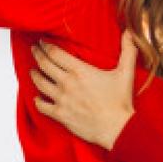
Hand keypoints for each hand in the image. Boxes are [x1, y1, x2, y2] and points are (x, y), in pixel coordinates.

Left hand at [30, 31, 137, 149]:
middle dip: (37, 54)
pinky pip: (42, 106)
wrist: (117, 129)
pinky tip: (36, 98)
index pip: (55, 53)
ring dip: (34, 75)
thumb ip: (128, 51)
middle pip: (44, 64)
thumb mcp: (125, 73)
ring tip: (32, 71)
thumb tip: (130, 33)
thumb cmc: (120, 101)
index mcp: (79, 70)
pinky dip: (37, 101)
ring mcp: (61, 99)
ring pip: (40, 83)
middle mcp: (67, 83)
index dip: (45, 46)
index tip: (41, 42)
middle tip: (33, 49)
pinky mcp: (60, 114)